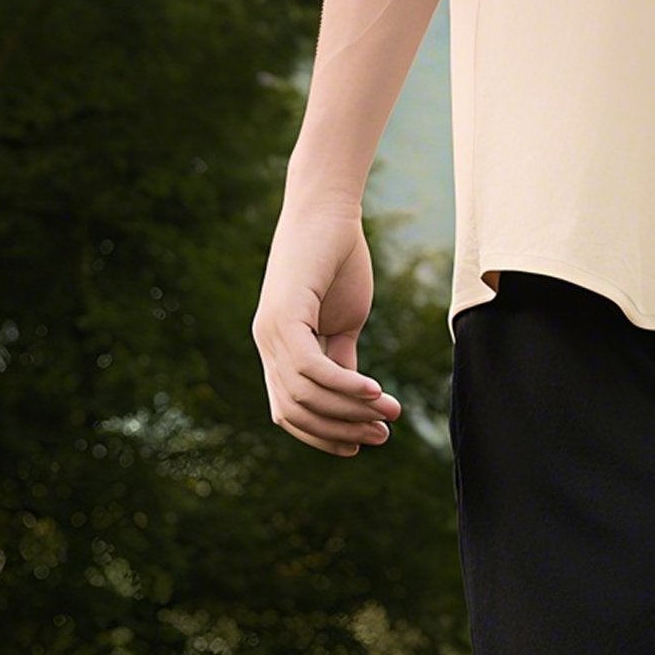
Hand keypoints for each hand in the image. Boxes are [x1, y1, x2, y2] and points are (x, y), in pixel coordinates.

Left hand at [253, 201, 402, 455]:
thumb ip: (340, 359)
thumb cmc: (337, 260)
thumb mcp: (342, 321)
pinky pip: (311, 368)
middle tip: (382, 435)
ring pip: (304, 395)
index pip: (289, 410)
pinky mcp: (283, 316)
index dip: (323, 434)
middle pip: (297, 410)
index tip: (360, 443)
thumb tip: (353, 398)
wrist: (328, 211)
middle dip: (341, 430)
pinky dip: (344, 386)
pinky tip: (374, 393)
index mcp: (277, 347)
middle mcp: (266, 343)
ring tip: (387, 415)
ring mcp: (271, 331)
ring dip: (349, 412)